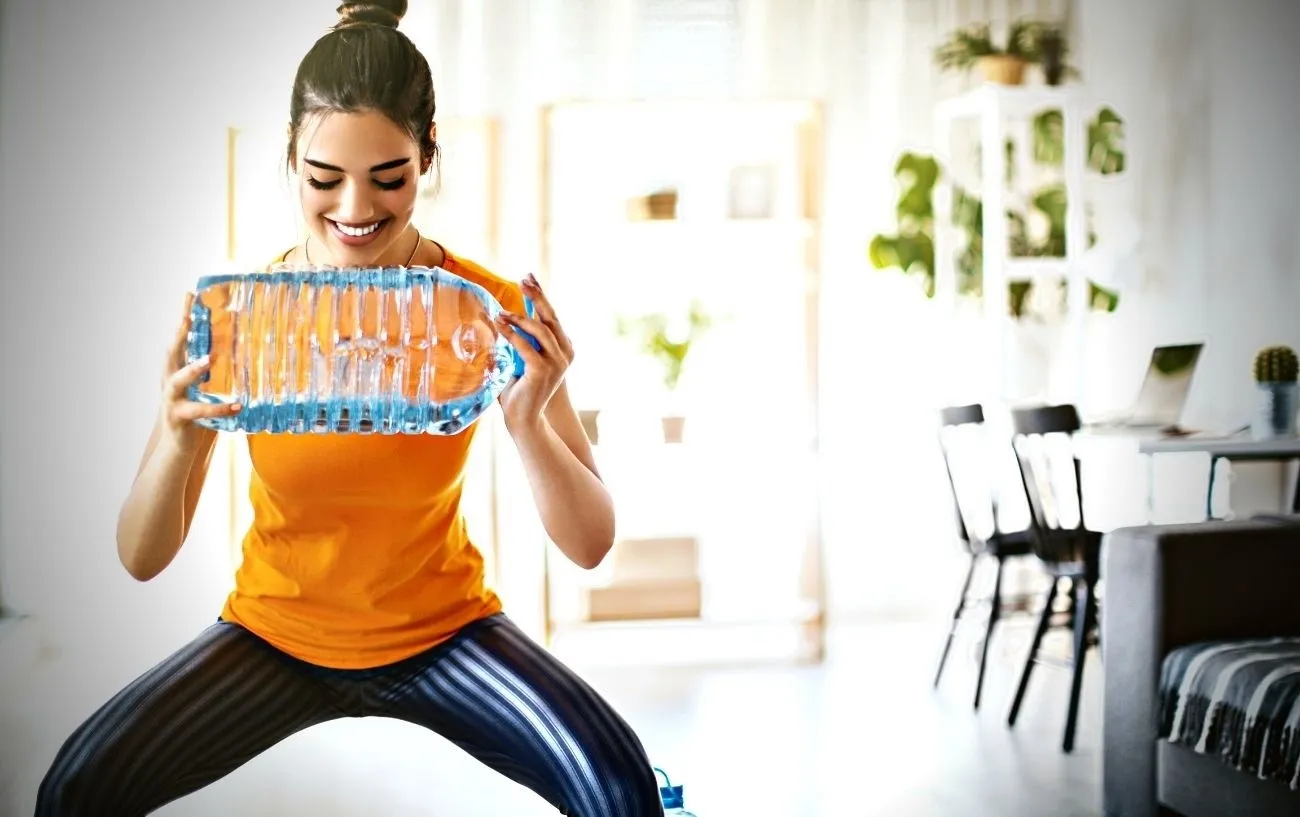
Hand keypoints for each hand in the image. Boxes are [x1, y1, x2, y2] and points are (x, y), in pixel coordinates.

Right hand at [158, 292, 240, 453]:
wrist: (179, 445)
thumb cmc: (196, 410)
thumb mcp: (204, 386)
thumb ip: (214, 367)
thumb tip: (239, 345)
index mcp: (177, 369)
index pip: (179, 338)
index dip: (183, 316)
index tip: (189, 295)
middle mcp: (169, 380)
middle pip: (171, 352)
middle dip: (178, 334)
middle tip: (188, 318)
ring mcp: (170, 399)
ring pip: (177, 381)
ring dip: (192, 370)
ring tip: (209, 360)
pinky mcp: (178, 418)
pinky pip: (198, 412)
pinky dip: (218, 409)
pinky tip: (236, 406)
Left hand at [496, 274, 572, 433]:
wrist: (524, 417)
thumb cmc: (520, 388)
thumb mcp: (521, 358)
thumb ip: (521, 341)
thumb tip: (506, 317)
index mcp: (563, 348)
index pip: (552, 317)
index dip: (540, 296)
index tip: (529, 277)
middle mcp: (564, 353)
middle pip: (551, 318)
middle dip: (537, 296)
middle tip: (524, 280)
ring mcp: (557, 362)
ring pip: (540, 330)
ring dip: (519, 318)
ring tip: (501, 312)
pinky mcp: (543, 370)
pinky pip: (525, 346)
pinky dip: (511, 334)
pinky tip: (500, 324)